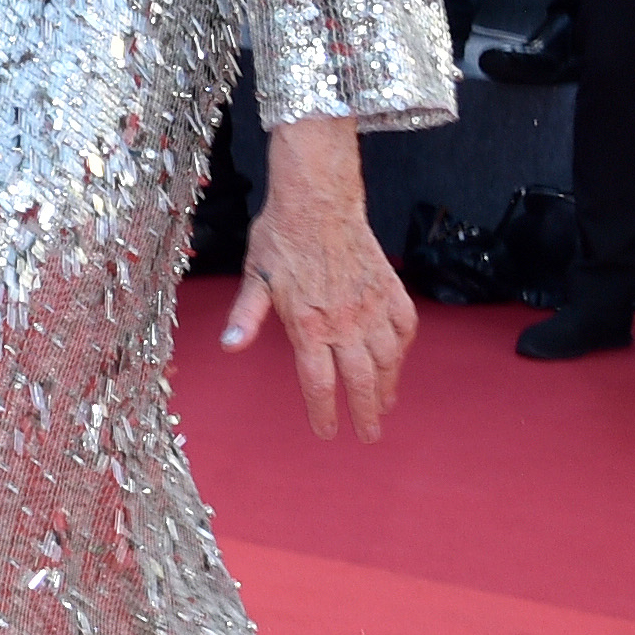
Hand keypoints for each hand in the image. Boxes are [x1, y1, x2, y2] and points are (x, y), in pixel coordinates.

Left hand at [220, 122, 415, 441]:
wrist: (318, 199)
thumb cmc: (281, 237)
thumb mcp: (254, 277)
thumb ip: (246, 315)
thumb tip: (228, 347)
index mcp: (307, 324)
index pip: (318, 382)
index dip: (323, 412)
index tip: (327, 433)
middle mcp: (344, 321)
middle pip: (360, 380)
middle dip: (364, 412)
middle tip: (369, 434)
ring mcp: (372, 306)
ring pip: (387, 359)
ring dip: (387, 386)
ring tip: (384, 405)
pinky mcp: (390, 289)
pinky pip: (405, 328)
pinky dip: (404, 349)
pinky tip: (398, 361)